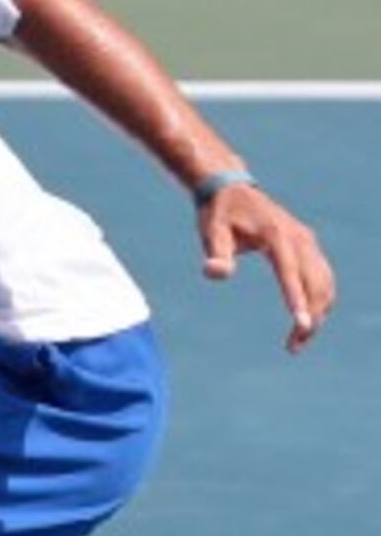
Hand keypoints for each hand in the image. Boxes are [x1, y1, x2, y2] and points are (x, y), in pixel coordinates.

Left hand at [199, 183, 336, 352]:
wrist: (230, 189)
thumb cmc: (218, 214)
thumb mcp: (210, 232)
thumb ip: (216, 253)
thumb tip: (215, 273)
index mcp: (277, 235)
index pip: (291, 273)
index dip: (297, 300)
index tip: (302, 325)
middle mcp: (299, 238)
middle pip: (315, 283)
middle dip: (311, 316)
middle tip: (294, 346)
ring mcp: (307, 242)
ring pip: (324, 283)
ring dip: (319, 312)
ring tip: (298, 341)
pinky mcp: (308, 246)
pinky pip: (323, 277)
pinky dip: (321, 299)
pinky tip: (310, 318)